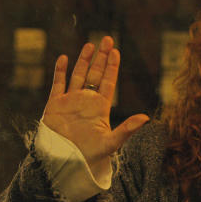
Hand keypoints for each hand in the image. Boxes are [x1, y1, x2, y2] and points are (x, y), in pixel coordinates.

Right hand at [42, 36, 148, 172]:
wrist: (65, 162)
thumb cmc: (90, 155)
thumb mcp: (112, 142)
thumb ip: (127, 129)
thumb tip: (146, 117)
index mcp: (100, 107)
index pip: (108, 82)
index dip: (111, 67)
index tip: (116, 51)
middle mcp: (86, 101)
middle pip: (95, 74)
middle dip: (101, 57)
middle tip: (107, 39)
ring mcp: (70, 101)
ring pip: (78, 75)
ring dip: (83, 60)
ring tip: (90, 44)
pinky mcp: (54, 105)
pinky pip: (57, 84)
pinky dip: (60, 71)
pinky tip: (64, 58)